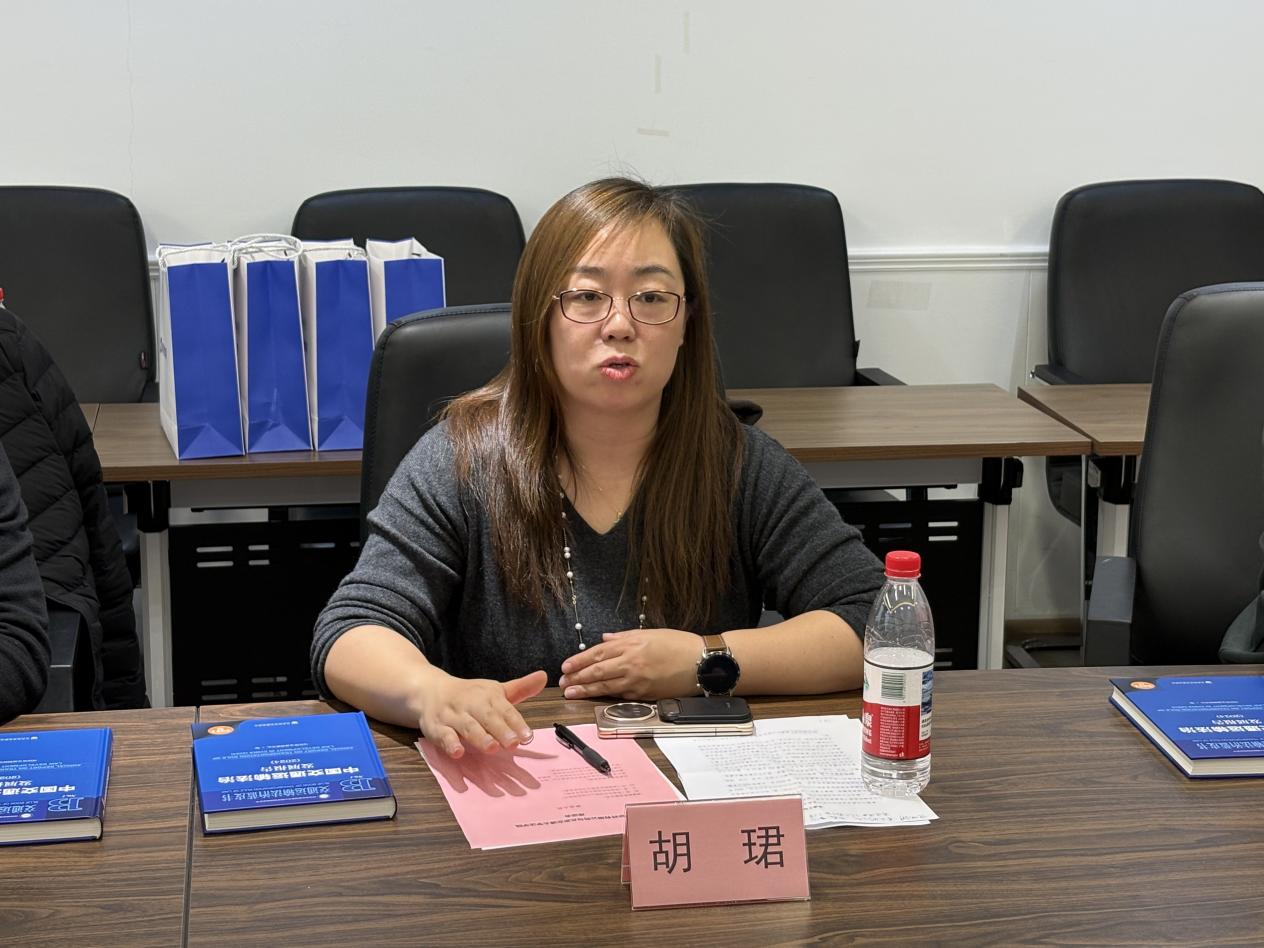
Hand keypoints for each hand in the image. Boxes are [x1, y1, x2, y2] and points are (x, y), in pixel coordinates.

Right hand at [417, 669, 546, 757]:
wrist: (430, 690)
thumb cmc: (469, 695)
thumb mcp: (494, 690)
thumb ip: (520, 689)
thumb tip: (544, 677)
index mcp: (488, 695)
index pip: (504, 709)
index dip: (516, 723)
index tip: (528, 736)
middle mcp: (471, 704)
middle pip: (487, 717)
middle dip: (500, 730)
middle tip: (513, 743)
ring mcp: (453, 715)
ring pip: (467, 726)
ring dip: (479, 737)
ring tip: (492, 748)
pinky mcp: (436, 727)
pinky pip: (443, 735)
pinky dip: (450, 744)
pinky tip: (458, 752)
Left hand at [558, 629, 699, 699]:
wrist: (701, 663)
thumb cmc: (679, 645)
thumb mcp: (651, 633)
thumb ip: (625, 637)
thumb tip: (605, 638)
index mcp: (631, 644)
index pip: (597, 652)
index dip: (579, 660)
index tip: (565, 666)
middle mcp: (631, 662)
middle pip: (597, 671)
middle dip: (577, 677)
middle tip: (562, 683)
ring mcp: (637, 680)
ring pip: (605, 686)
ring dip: (585, 690)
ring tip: (571, 693)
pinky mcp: (644, 694)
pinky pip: (620, 695)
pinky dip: (606, 696)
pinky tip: (595, 697)